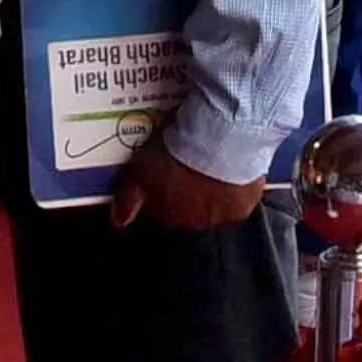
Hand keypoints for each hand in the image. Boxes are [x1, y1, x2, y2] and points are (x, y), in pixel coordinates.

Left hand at [107, 139, 264, 233]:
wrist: (217, 138)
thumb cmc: (177, 151)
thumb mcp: (142, 169)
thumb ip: (130, 198)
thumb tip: (118, 221)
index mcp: (168, 214)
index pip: (164, 211)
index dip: (166, 191)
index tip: (169, 173)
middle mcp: (194, 222)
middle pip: (190, 211)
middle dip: (190, 192)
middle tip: (192, 165)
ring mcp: (220, 216)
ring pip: (215, 206)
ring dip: (214, 189)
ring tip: (216, 163)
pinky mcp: (243, 205)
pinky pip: (240, 198)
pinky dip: (238, 186)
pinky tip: (235, 167)